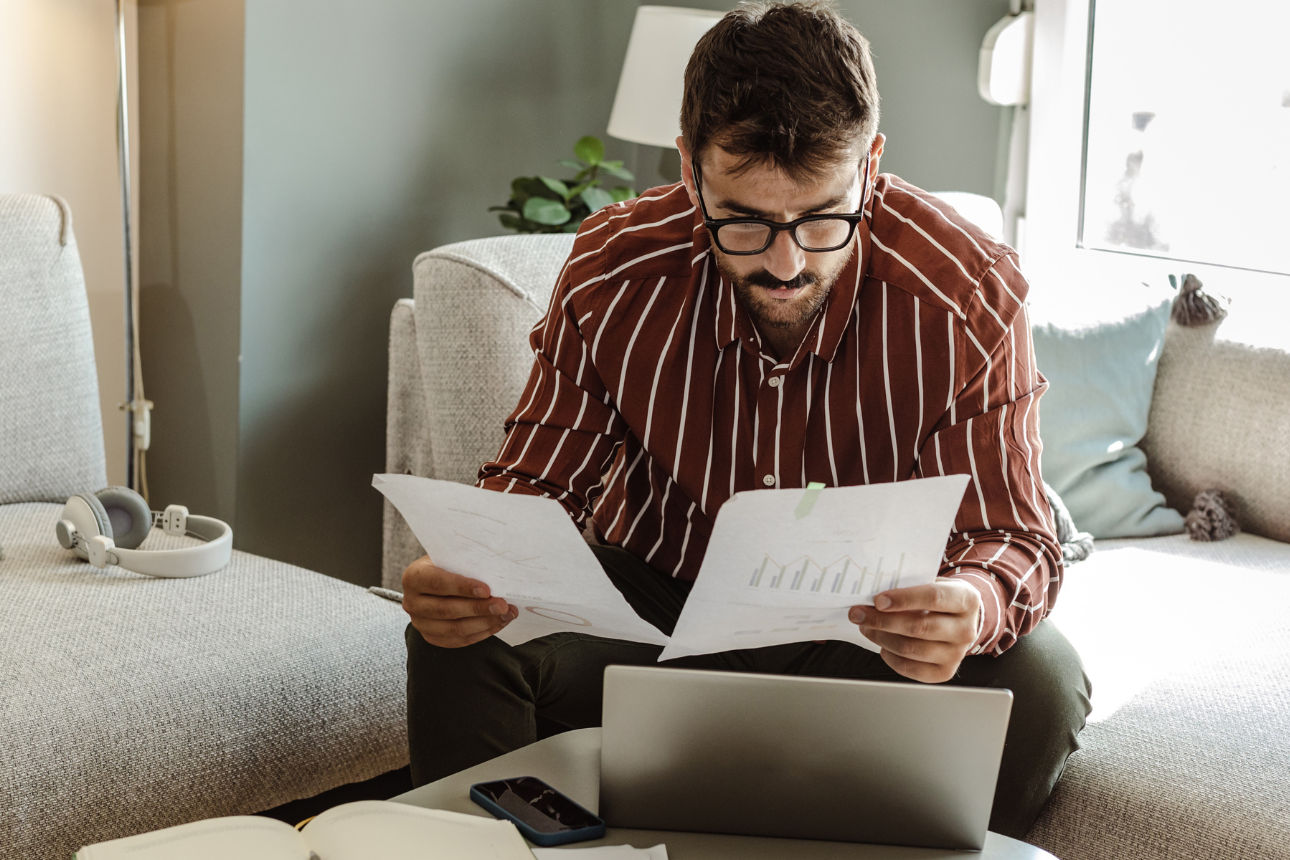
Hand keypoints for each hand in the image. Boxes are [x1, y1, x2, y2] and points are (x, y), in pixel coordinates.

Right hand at [402, 555, 516, 646]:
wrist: (438, 581)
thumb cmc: (448, 565)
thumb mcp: (451, 557)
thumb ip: (466, 563)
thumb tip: (495, 570)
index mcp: (414, 577)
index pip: (437, 583)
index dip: (462, 587)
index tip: (486, 589)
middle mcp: (412, 602)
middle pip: (447, 609)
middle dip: (479, 608)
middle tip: (503, 605)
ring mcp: (420, 623)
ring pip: (455, 629)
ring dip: (485, 623)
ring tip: (507, 614)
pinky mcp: (433, 637)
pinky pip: (459, 640)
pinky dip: (482, 632)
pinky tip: (499, 623)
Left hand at [849, 580, 980, 682]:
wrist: (961, 619)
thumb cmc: (940, 598)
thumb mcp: (933, 583)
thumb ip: (910, 586)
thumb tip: (874, 595)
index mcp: (966, 600)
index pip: (934, 597)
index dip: (904, 599)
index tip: (878, 600)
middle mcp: (966, 629)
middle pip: (919, 627)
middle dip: (882, 620)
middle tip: (858, 614)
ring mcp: (957, 654)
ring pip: (911, 649)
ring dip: (881, 637)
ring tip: (865, 626)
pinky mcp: (944, 672)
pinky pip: (909, 668)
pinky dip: (889, 656)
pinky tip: (882, 644)